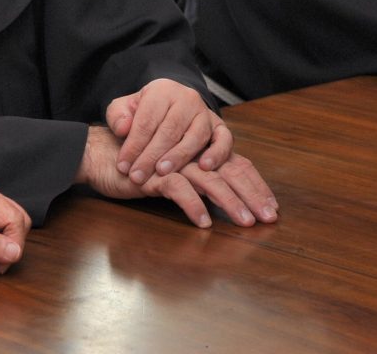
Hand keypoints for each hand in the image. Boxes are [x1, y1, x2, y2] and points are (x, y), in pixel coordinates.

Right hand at [76, 126, 278, 228]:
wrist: (105, 155)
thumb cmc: (143, 165)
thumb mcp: (175, 172)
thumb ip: (197, 179)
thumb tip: (220, 199)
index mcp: (202, 153)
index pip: (237, 166)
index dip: (256, 185)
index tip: (272, 206)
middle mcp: (194, 155)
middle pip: (231, 172)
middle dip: (253, 195)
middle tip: (269, 218)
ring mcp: (176, 163)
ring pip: (210, 180)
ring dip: (230, 201)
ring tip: (245, 222)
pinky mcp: (155, 174)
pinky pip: (179, 189)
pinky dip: (192, 205)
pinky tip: (203, 222)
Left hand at [107, 79, 231, 183]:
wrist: (169, 108)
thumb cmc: (144, 113)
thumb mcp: (124, 108)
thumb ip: (118, 116)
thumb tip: (123, 129)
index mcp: (162, 90)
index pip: (147, 119)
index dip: (134, 144)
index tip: (123, 166)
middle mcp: (187, 98)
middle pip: (170, 129)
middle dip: (151, 155)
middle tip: (137, 176)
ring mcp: (205, 112)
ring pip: (195, 135)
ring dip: (178, 157)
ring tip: (162, 173)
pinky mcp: (219, 127)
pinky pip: (224, 139)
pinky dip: (217, 153)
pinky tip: (204, 167)